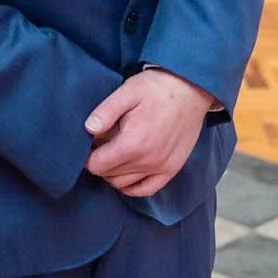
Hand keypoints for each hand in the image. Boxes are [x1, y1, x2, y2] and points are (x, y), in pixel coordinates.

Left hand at [84, 69, 214, 197]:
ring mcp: (162, 167)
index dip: (86, 156)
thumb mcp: (127, 92)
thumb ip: (106, 112)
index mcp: (133, 143)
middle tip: (99, 144)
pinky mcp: (172, 169)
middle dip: (99, 162)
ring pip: (124, 184)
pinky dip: (132, 186)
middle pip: (109, 175)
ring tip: (112, 153)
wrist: (191, 89)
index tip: (87, 144)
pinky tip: (126, 172)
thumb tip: (87, 129)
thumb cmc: (157, 88)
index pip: (97, 166)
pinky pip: (147, 189)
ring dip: (113, 173)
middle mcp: (148, 161)